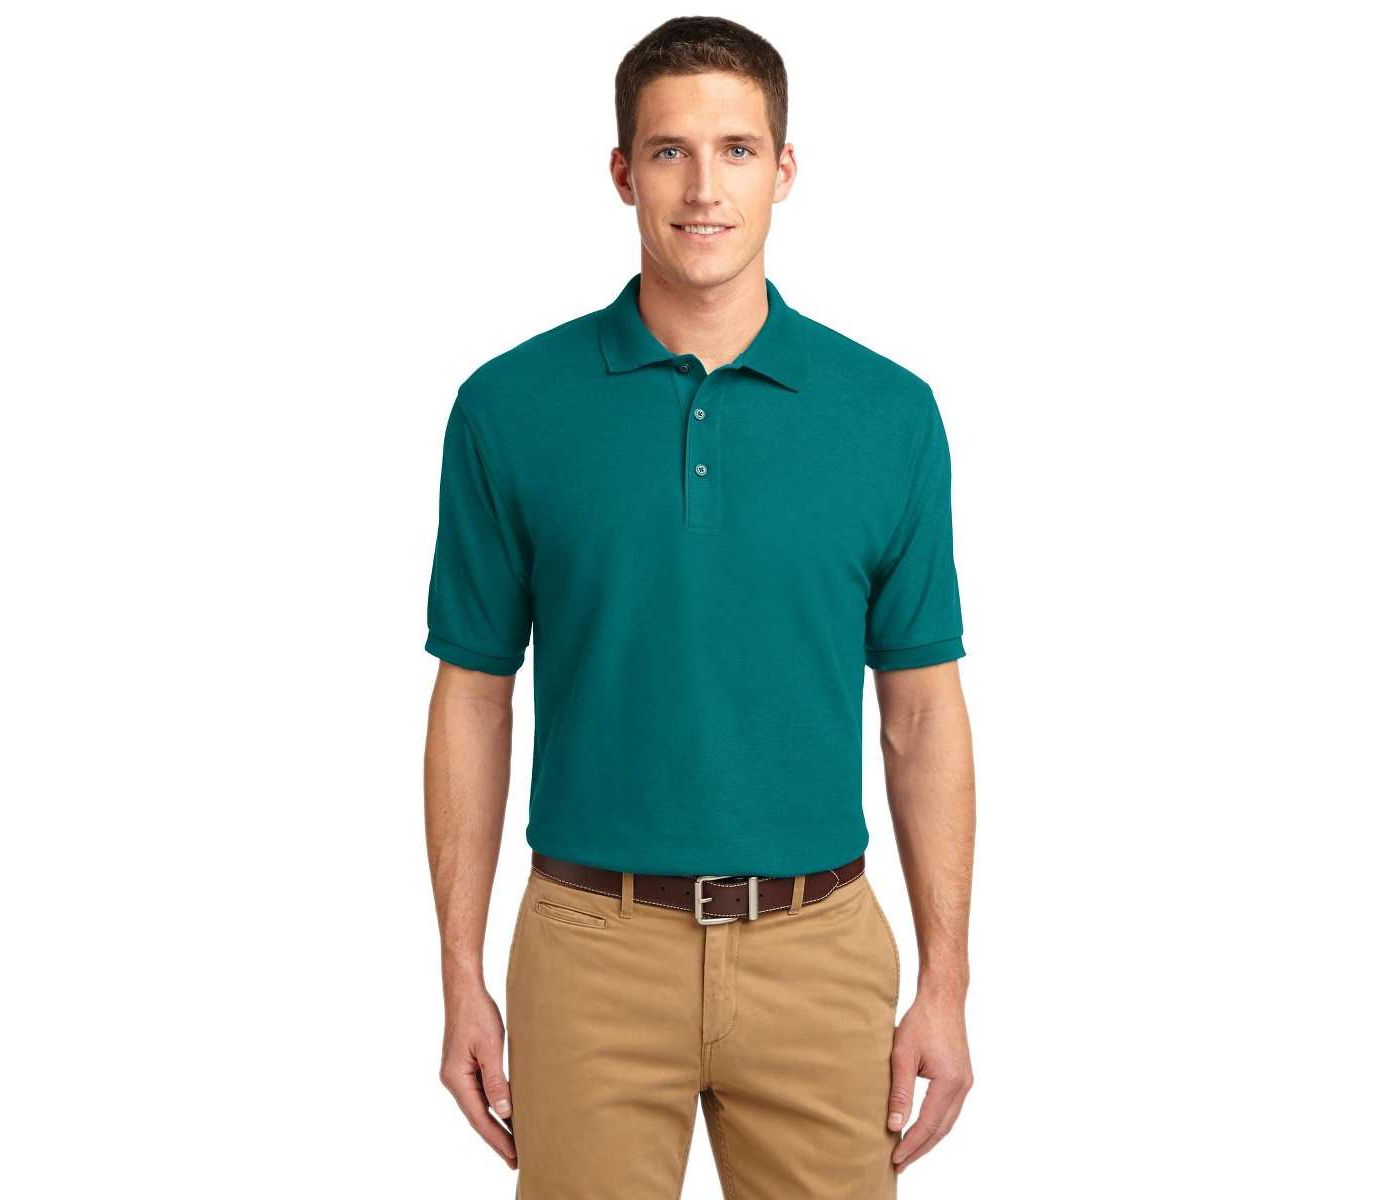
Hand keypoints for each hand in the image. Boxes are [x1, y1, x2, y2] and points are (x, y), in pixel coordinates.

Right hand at [439, 983, 516, 1169]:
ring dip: (496, 1124)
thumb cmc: (477, 1014)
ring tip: (514, 1143)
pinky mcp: (464, 1066)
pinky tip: (505, 1114)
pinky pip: (479, 1094)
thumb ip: (495, 1080)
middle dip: (497, 1138)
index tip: (514, 1156)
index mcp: (456, 1079)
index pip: (480, 1117)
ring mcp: (457, 1074)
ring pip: (479, 1106)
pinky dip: (493, 1107)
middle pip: (478, 1117)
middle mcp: (453, 1080)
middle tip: (516, 1160)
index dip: (498, 1138)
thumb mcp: (490, 1047)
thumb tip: (504, 1111)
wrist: (464, 991)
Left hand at [886, 990, 972, 1173]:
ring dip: (928, 1139)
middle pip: (941, 1129)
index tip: (895, 1158)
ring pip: (947, 1122)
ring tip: (908, 1152)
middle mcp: (962, 1086)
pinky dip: (935, 1124)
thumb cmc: (921, 1021)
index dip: (911, 1144)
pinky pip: (950, 1110)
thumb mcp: (902, 1055)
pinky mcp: (962, 1076)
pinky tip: (922, 1129)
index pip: (928, 1124)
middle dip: (920, 1149)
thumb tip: (894, 1125)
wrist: (943, 998)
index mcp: (949, 1082)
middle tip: (899, 1164)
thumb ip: (900, 1092)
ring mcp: (965, 1082)